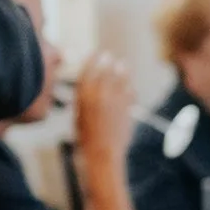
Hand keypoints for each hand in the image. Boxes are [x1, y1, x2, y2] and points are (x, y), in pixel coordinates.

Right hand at [70, 52, 133, 166]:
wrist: (101, 155)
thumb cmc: (85, 139)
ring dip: (122, 71)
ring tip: (124, 65)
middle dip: (108, 62)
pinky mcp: (127, 108)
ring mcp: (115, 100)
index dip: (92, 60)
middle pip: (106, 71)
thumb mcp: (79, 116)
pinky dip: (129, 88)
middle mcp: (99, 95)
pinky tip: (129, 87)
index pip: (88, 70)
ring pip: (121, 79)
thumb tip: (91, 87)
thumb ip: (85, 100)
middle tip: (110, 56)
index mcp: (83, 96)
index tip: (96, 54)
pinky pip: (130, 92)